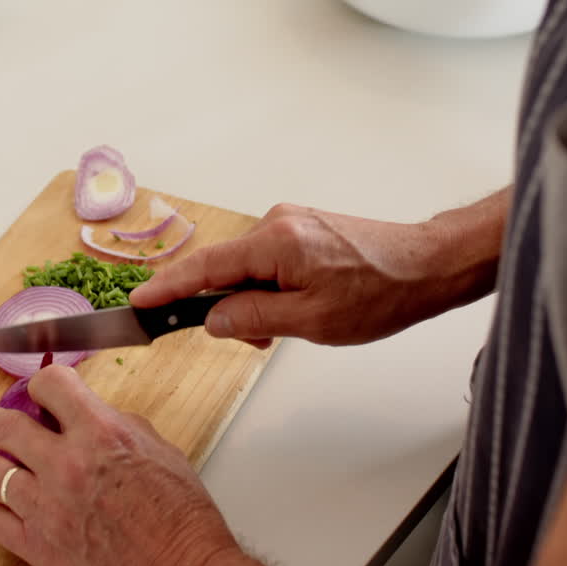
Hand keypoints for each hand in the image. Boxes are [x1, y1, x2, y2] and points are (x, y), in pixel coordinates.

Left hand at [0, 365, 270, 565]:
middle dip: (2, 421)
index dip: (45, 385)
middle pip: (1, 425)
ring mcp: (47, 507)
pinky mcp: (38, 546)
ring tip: (13, 471)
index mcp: (102, 433)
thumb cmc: (181, 517)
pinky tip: (18, 509)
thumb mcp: (160, 451)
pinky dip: (1, 511)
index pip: (49, 383)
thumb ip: (117, 426)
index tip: (45, 394)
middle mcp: (67, 465)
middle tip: (7, 427)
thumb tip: (93, 417)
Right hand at [130, 197, 506, 347]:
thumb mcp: (312, 322)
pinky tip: (295, 310)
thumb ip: (252, 319)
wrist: (429, 265)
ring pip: (247, 268)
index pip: (204, 266)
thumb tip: (211, 319)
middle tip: (255, 343)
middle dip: (225, 307)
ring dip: (253, 301)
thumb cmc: (382, 293)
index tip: (138, 303)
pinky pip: (267, 261)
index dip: (166, 287)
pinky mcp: (303, 228)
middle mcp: (276, 222)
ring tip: (288, 330)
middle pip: (223, 268)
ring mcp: (290, 222)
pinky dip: (269, 288)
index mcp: (275, 242)